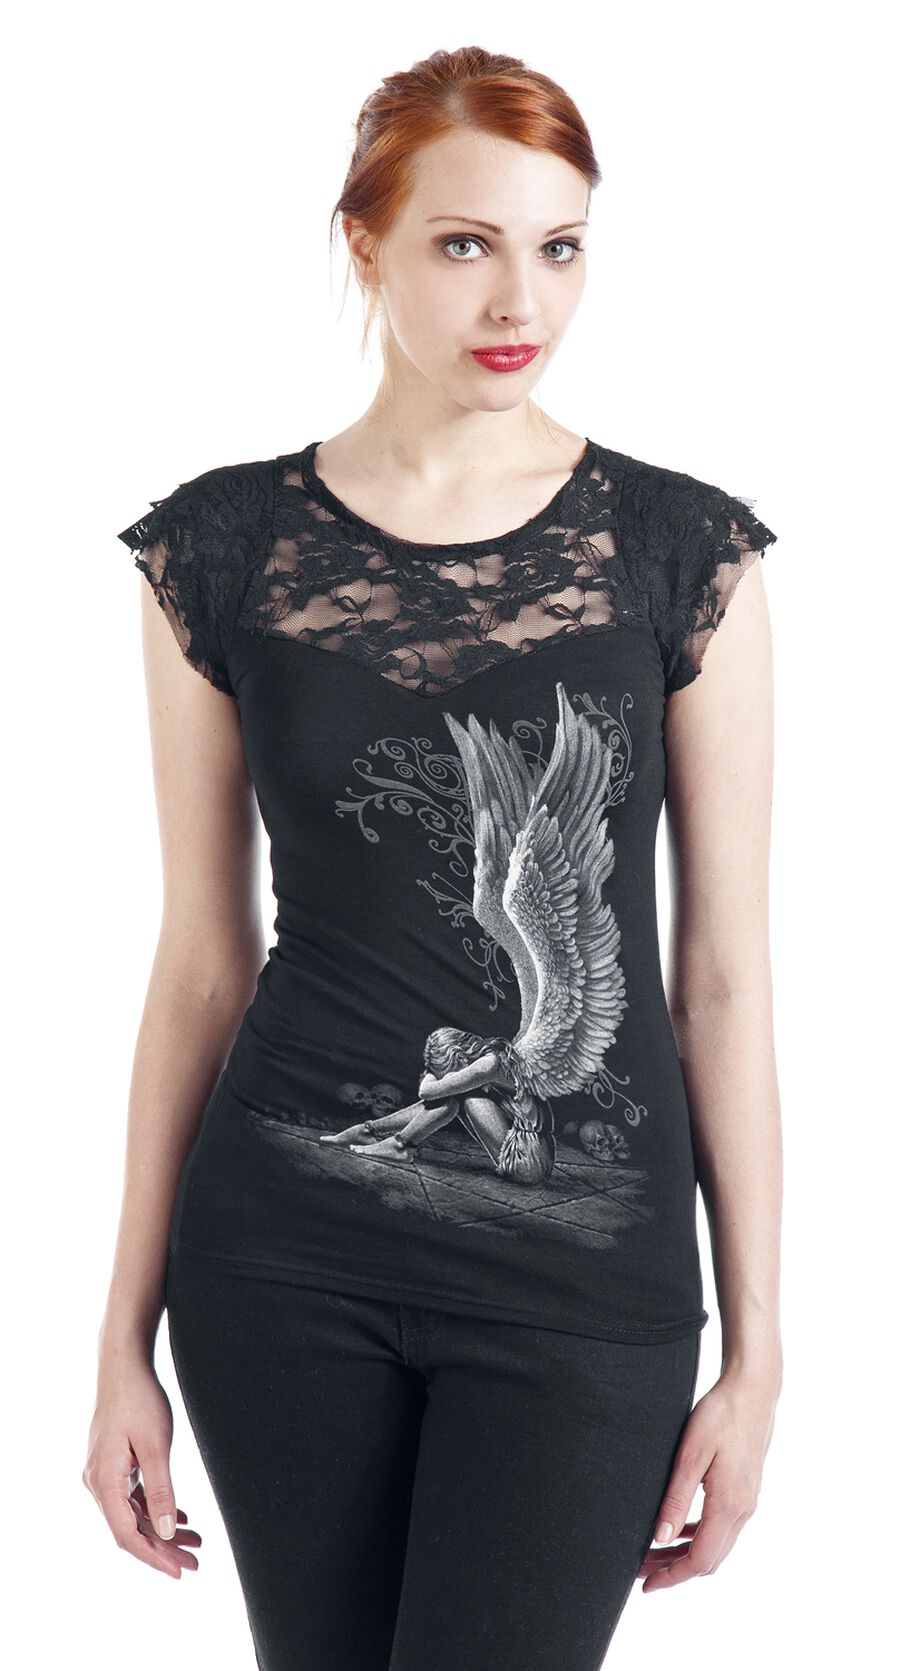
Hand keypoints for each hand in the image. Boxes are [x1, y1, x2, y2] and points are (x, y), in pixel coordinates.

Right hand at [83, 1356, 201, 1579]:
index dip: (153, 1557)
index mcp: (105, 1481)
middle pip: (130, 1528)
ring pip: (133, 1514)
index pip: (127, 1534)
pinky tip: (179, 1518)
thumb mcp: (156, 1445)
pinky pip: (132, 1498)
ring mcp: (104, 1473)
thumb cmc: (140, 1399)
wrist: (124, 1365)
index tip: (178, 1572)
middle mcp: (98, 1482)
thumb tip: (165, 1531)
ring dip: (162, 1530)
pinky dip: (154, 1510)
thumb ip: (161, 1489)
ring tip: (195, 1543)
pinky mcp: (113, 1464)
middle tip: (194, 1564)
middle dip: (163, 1548)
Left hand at [638, 1361, 779, 1591]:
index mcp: (729, 1505)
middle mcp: (743, 1511)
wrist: (753, 1391)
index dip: (672, 1577)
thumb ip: (676, 1500)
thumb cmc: (720, 1415)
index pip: (700, 1560)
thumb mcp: (691, 1455)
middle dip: (674, 1570)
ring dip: (685, 1554)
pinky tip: (680, 1530)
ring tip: (653, 1553)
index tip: (646, 1586)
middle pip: (709, 1559)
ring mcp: (747, 1502)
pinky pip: (722, 1528)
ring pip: (716, 1546)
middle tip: (640, 1570)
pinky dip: (700, 1537)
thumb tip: (660, 1539)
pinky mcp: (746, 1491)